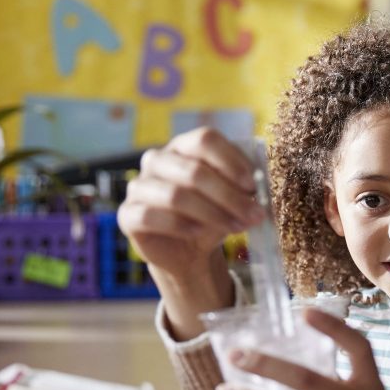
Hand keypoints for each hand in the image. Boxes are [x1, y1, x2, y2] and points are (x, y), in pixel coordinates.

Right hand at [117, 127, 266, 336]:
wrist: (189, 251)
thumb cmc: (214, 215)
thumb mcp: (234, 197)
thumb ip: (246, 187)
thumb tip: (262, 186)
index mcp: (184, 147)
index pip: (205, 139)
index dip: (231, 161)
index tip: (254, 185)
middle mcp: (157, 160)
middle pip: (194, 171)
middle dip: (229, 196)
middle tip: (254, 215)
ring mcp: (139, 186)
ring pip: (175, 196)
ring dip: (211, 214)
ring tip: (235, 227)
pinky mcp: (128, 214)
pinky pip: (152, 217)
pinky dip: (180, 226)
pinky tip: (199, 234)